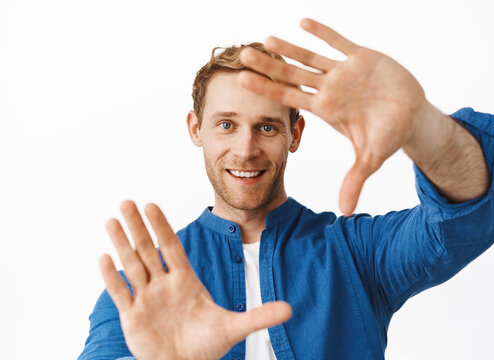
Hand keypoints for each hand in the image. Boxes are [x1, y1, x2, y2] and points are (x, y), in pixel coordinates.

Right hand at [99, 200, 291, 359]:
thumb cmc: (207, 346)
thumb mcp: (235, 328)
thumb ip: (260, 316)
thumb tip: (290, 309)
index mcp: (185, 281)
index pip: (172, 247)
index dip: (162, 226)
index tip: (151, 204)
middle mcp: (163, 285)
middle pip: (148, 249)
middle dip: (138, 227)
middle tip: (127, 202)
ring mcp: (147, 299)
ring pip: (131, 265)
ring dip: (121, 243)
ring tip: (111, 219)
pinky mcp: (133, 318)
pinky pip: (121, 292)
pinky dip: (112, 277)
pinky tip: (104, 257)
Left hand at [238, 18, 428, 215]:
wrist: (412, 117)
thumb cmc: (388, 136)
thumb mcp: (370, 158)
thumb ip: (355, 180)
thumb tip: (344, 212)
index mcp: (326, 109)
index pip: (290, 97)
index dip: (266, 89)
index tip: (241, 81)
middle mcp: (330, 89)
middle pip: (292, 75)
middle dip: (268, 66)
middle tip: (242, 55)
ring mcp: (344, 72)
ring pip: (311, 57)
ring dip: (290, 48)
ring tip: (267, 39)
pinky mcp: (363, 58)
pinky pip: (339, 41)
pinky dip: (323, 32)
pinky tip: (303, 22)